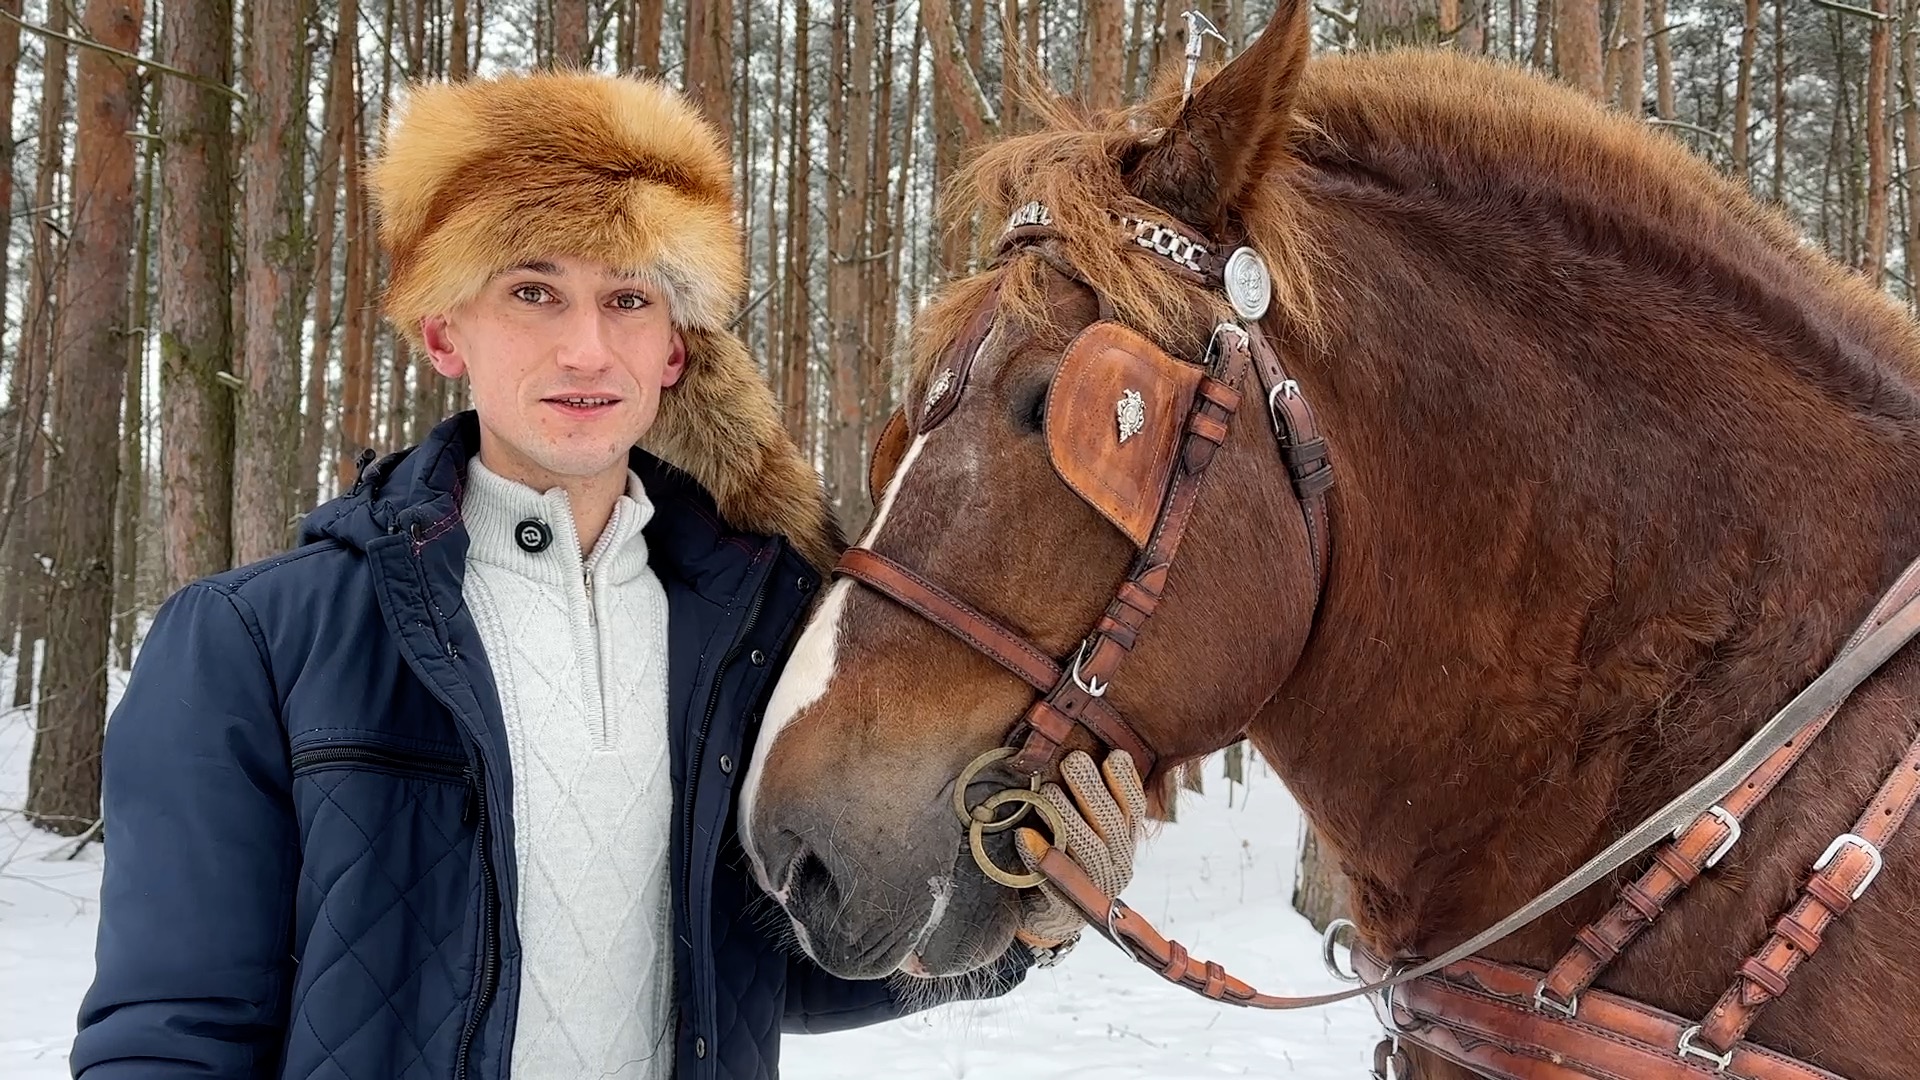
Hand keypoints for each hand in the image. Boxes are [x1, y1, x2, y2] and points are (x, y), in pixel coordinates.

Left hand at [1012, 749, 1147, 963]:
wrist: (1050, 917)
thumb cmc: (1067, 861)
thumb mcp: (1087, 833)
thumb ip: (1090, 805)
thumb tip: (1079, 757)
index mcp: (1124, 845)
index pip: (1134, 810)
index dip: (1126, 783)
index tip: (1113, 755)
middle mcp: (1117, 866)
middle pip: (1112, 826)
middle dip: (1093, 790)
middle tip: (1073, 760)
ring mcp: (1094, 889)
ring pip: (1089, 850)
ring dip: (1068, 817)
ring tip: (1048, 791)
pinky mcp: (1066, 907)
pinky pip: (1054, 879)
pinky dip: (1039, 855)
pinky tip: (1024, 835)